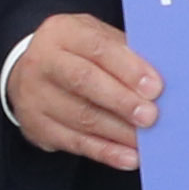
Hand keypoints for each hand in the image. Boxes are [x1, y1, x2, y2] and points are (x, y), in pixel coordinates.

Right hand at [8, 15, 163, 171]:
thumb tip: (157, 81)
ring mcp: (34, 96)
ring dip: (119, 132)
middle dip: (122, 101)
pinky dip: (106, 152)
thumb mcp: (95, 37)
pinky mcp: (37, 127)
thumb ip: (122, 53)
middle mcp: (42, 62)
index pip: (97, 48)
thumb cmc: (77, 54)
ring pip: (81, 117)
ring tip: (146, 140)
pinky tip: (129, 157)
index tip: (154, 87)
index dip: (128, 68)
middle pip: (84, 81)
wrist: (31, 72)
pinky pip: (76, 143)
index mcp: (62, 32)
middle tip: (151, 116)